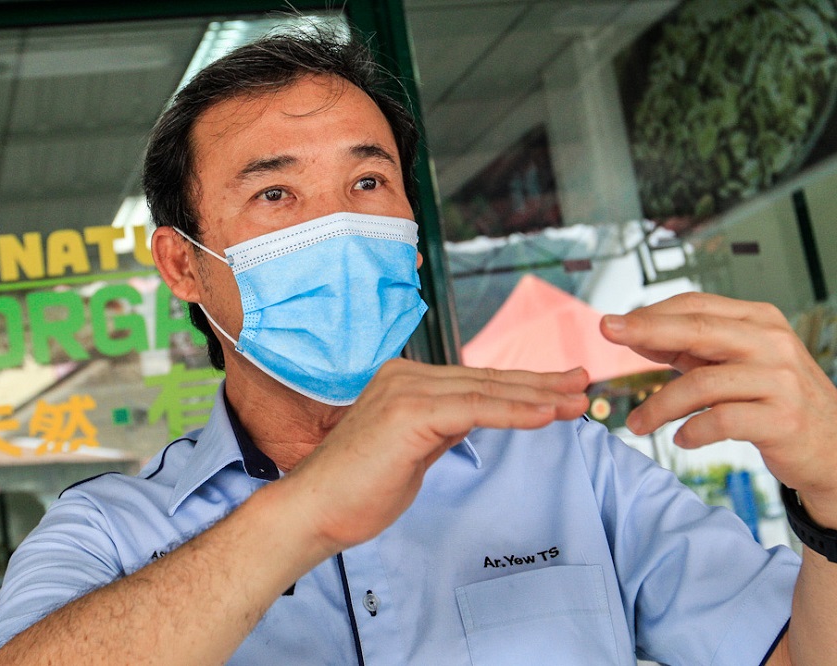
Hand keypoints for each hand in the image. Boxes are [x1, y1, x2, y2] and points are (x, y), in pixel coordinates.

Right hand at [279, 359, 588, 553]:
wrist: (316, 509)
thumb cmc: (357, 489)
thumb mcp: (411, 449)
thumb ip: (439, 427)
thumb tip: (470, 420)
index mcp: (404, 381)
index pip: (475, 381)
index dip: (522, 385)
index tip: (559, 389)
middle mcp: (405, 376)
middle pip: (487, 379)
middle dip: (541, 383)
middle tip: (583, 382)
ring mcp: (407, 391)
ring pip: (487, 391)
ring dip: (539, 396)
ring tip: (578, 399)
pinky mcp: (411, 413)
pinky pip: (476, 410)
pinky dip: (516, 412)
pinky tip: (548, 415)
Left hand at [600, 292, 836, 523]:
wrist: (832, 447)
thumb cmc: (773, 399)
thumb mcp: (735, 363)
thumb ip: (691, 347)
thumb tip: (633, 332)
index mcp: (759, 321)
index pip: (696, 306)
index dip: (651, 313)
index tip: (612, 323)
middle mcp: (772, 343)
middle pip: (698, 329)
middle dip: (647, 329)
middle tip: (607, 333)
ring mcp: (780, 380)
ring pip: (702, 382)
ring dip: (659, 405)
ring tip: (636, 424)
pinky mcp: (782, 419)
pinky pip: (722, 421)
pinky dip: (692, 431)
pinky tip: (680, 438)